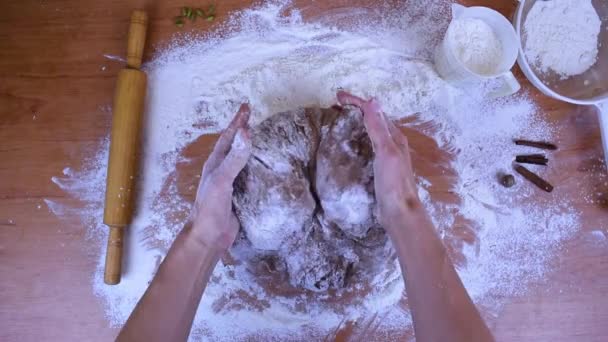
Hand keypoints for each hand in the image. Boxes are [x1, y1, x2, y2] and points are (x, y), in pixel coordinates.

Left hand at [189, 104, 251, 251]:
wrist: (208, 237)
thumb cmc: (210, 208)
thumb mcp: (222, 179)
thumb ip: (234, 158)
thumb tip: (246, 133)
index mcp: (216, 164)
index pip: (229, 137)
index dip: (237, 122)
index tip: (247, 107)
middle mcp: (223, 171)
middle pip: (236, 147)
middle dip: (245, 133)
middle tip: (256, 120)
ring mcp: (231, 184)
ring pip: (244, 162)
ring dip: (253, 151)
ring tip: (265, 141)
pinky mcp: (240, 197)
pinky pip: (251, 179)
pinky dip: (260, 170)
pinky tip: (269, 170)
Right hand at [337, 91, 419, 231]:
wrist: (399, 212)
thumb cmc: (393, 182)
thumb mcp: (386, 151)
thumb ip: (378, 128)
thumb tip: (372, 101)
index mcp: (394, 137)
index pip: (373, 111)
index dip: (356, 102)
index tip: (337, 96)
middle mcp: (392, 143)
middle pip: (372, 120)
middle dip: (355, 111)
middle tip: (335, 107)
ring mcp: (386, 156)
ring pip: (369, 133)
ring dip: (355, 125)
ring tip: (339, 122)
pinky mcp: (380, 169)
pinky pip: (366, 147)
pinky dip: (356, 140)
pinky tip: (347, 147)